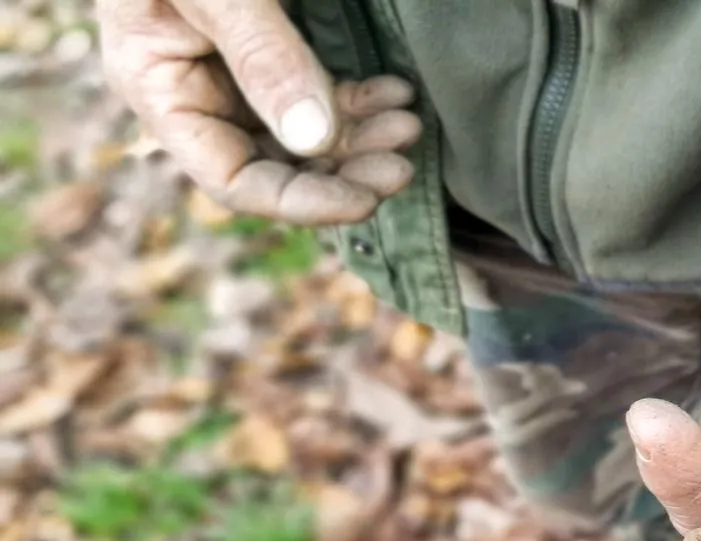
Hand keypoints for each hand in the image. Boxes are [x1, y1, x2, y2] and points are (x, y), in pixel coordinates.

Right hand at [97, 0, 421, 223]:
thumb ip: (263, 58)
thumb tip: (314, 140)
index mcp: (160, 89)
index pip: (233, 178)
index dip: (302, 201)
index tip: (367, 199)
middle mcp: (196, 93)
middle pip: (278, 165)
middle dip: (345, 169)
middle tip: (403, 162)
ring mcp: (233, 73)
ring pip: (306, 136)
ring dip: (361, 136)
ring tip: (409, 123)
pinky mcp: (269, 49)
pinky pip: (318, 96)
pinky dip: (360, 101)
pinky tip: (397, 93)